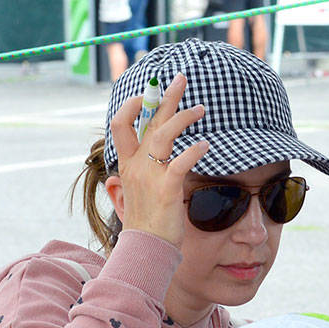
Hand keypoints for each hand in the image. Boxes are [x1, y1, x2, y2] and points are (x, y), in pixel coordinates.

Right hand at [109, 73, 208, 246]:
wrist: (145, 249)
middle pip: (147, 120)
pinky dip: (194, 151)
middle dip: (164, 96)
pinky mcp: (167, 189)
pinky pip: (181, 163)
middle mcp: (136, 165)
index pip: (122, 124)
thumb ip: (132, 177)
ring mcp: (150, 176)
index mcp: (128, 164)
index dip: (134, 105)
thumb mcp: (132, 193)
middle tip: (181, 78)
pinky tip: (206, 144)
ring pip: (163, 135)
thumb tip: (123, 173)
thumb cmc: (145, 222)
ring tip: (202, 109)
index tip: (149, 93)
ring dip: (183, 117)